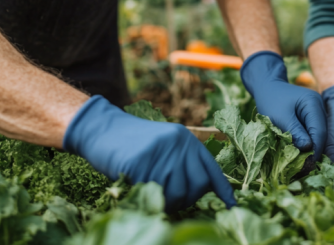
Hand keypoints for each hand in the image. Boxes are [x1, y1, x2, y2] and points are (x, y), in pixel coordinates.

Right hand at [63, 96, 235, 212]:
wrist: (102, 128)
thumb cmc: (132, 142)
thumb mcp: (164, 144)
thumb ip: (182, 161)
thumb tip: (201, 189)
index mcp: (185, 139)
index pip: (210, 168)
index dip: (222, 189)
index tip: (232, 205)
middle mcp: (177, 144)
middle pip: (196, 186)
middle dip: (186, 199)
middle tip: (172, 198)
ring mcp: (160, 153)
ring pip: (176, 194)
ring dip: (166, 201)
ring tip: (153, 191)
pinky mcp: (140, 163)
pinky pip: (152, 193)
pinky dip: (146, 195)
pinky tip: (138, 185)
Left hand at [240, 51, 326, 159]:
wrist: (268, 87)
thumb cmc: (271, 100)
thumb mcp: (280, 117)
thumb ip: (294, 131)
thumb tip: (308, 149)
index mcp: (313, 103)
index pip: (319, 130)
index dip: (315, 149)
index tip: (309, 165)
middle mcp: (319, 107)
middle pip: (322, 133)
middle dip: (315, 151)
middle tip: (306, 169)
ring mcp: (317, 112)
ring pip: (319, 134)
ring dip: (312, 149)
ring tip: (304, 165)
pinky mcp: (312, 117)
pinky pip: (314, 132)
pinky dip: (309, 143)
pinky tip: (302, 155)